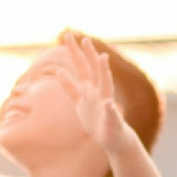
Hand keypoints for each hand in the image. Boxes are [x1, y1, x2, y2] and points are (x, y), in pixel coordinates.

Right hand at [55, 30, 138, 155]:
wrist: (114, 140)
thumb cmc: (116, 134)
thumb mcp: (114, 126)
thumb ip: (111, 115)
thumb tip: (109, 103)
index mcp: (106, 97)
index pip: (104, 78)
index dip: (102, 68)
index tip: (101, 55)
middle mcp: (98, 92)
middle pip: (91, 69)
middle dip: (86, 53)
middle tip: (81, 37)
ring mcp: (89, 96)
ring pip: (81, 73)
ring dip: (77, 58)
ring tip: (70, 42)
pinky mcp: (81, 104)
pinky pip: (72, 91)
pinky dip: (66, 82)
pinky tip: (59, 71)